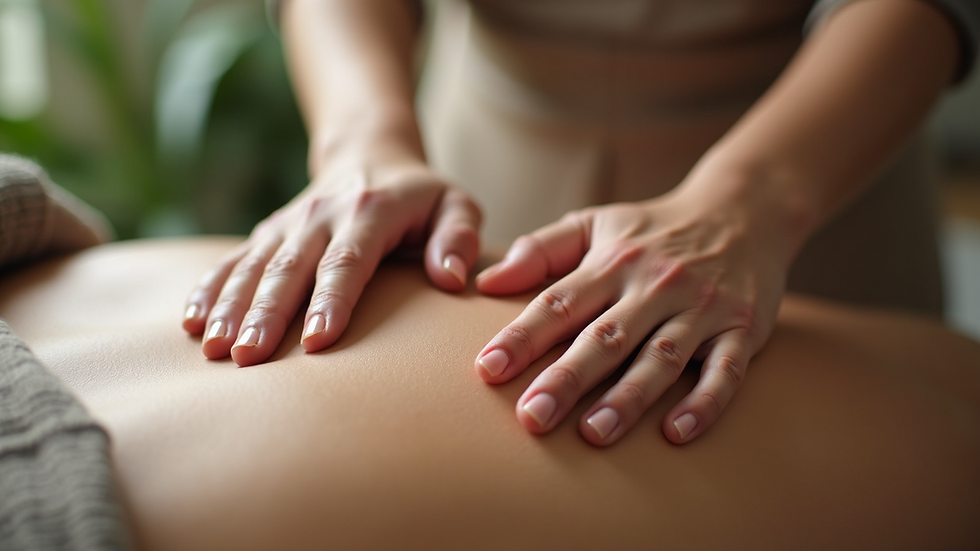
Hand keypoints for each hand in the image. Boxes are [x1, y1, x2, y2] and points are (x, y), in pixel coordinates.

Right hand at [182, 156, 480, 365]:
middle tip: (247, 357)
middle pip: (290, 268)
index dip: (331, 300)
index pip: (347, 261)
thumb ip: (459, 236)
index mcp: (370, 211)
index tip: (316, 341)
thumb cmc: (421, 195)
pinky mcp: (268, 231)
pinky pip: (233, 260)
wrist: (369, 150)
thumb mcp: (455, 204)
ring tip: (215, 349)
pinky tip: (190, 322)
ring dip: (231, 307)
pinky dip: (209, 289)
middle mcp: (321, 215)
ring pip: (255, 266)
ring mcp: (288, 223)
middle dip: (266, 314)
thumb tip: (451, 278)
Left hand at [473, 183, 798, 445]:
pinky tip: (676, 432)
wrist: (745, 210)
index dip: (522, 337)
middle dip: (567, 378)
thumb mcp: (596, 223)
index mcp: (613, 262)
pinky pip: (725, 371)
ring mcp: (701, 308)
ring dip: (627, 397)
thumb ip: (541, 251)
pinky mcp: (741, 330)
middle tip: (532, 417)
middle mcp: (655, 285)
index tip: (488, 370)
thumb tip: (485, 282)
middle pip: (605, 337)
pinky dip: (704, 402)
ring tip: (594, 433)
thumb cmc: (654, 228)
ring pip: (660, 358)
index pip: (560, 302)